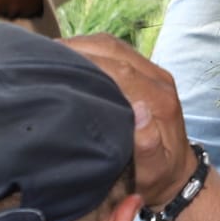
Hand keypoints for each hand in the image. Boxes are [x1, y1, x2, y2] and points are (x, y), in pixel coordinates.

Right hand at [60, 33, 198, 207]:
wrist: (176, 172)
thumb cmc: (157, 175)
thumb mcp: (152, 169)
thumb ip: (147, 144)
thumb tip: (138, 112)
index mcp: (159, 101)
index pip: (119, 71)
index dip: (86, 63)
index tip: (53, 63)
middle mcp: (159, 80)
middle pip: (113, 50)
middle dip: (77, 48)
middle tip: (42, 54)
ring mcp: (153, 72)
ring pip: (113, 45)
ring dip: (82, 45)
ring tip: (50, 52)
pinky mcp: (146, 71)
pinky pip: (115, 50)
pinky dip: (90, 49)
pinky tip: (68, 56)